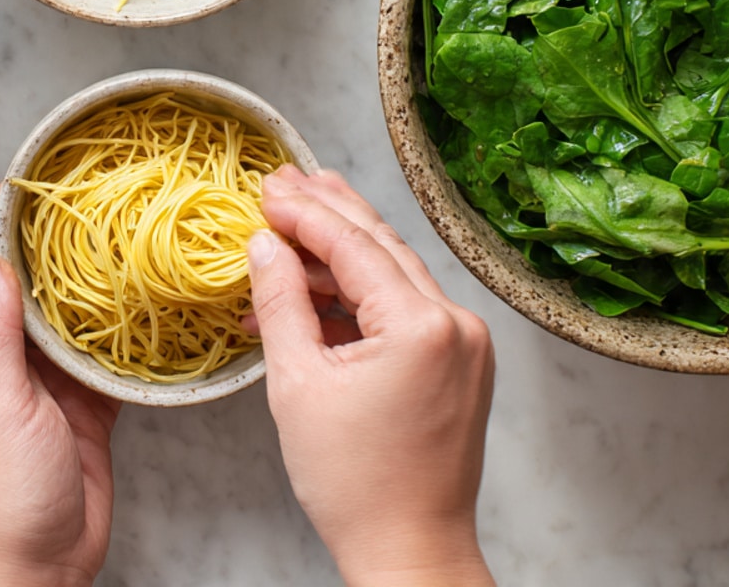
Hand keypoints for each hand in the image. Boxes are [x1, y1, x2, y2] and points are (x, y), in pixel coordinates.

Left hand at [0, 186, 121, 586]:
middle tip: (64, 204)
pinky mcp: (79, 405)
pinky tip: (133, 299)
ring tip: (103, 237)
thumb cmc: (5, 497)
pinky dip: (112, 326)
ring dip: (75, 281)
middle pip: (8, 291)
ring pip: (54, 318)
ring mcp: (38, 385)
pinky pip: (94, 353)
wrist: (45, 569)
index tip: (5, 195)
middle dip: (31, 247)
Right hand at [246, 167, 494, 586]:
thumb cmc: (355, 484)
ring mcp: (464, 341)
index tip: (266, 189)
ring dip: (337, 252)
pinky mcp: (459, 360)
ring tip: (289, 227)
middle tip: (284, 179)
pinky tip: (310, 290)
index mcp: (422, 326)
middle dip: (327, 210)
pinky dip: (356, 296)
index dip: (304, 212)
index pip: (354, 244)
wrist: (411, 553)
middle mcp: (456, 323)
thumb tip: (263, 245)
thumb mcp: (297, 384)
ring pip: (391, 272)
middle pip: (380, 245)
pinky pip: (402, 307)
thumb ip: (280, 302)